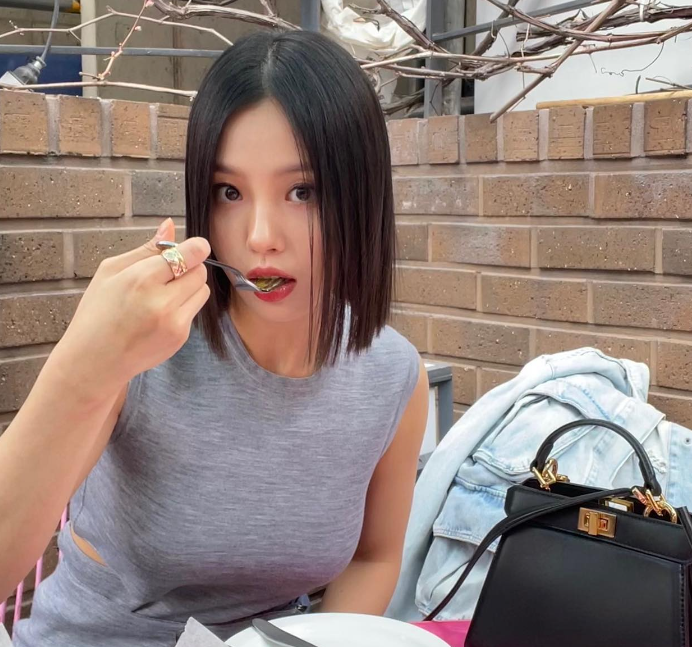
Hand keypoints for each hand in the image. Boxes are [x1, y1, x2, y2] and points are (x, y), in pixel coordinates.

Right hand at [50, 219, 210, 400]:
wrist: (95, 360)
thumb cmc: (98, 311)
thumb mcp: (110, 271)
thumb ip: (145, 249)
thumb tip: (169, 225)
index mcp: (141, 279)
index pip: (190, 254)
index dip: (195, 247)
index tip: (193, 247)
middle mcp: (161, 301)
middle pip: (200, 271)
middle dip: (189, 267)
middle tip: (167, 274)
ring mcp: (174, 322)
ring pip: (202, 290)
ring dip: (189, 287)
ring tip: (163, 294)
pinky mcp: (181, 337)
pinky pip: (194, 310)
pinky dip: (183, 307)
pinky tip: (160, 314)